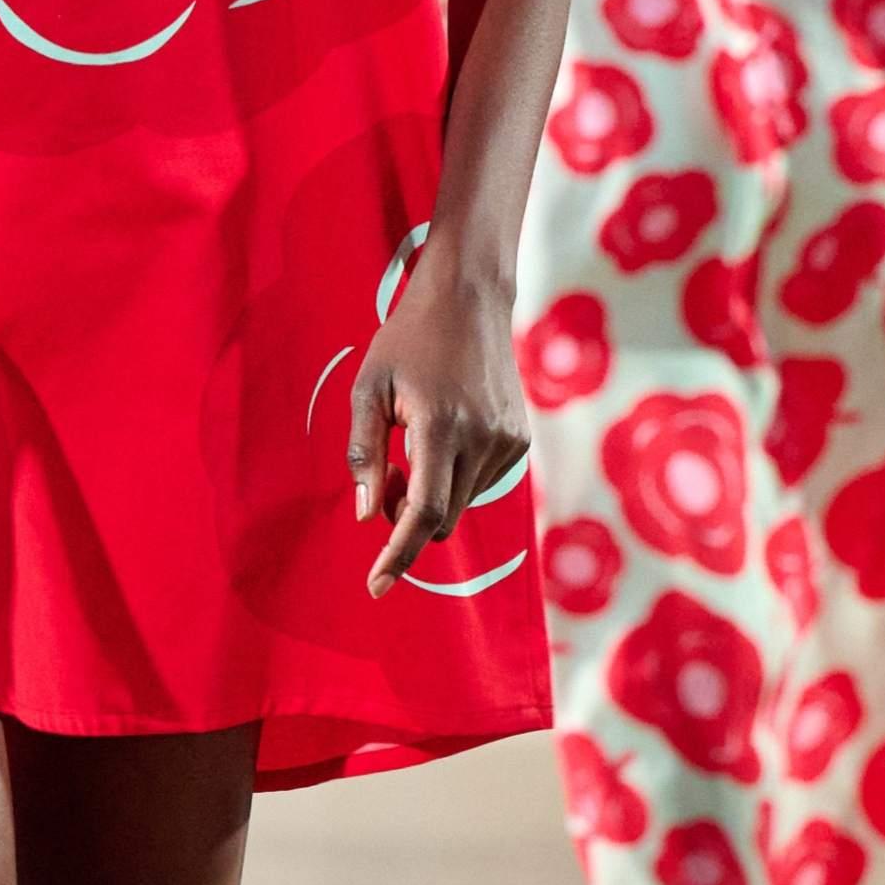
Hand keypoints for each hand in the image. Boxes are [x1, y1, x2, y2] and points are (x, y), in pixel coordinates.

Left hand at [346, 247, 532, 597]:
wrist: (469, 299)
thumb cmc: (408, 340)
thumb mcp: (369, 388)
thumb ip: (364, 453)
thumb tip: (368, 513)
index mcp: (441, 426)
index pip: (423, 513)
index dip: (399, 554)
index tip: (377, 586)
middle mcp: (483, 439)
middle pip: (442, 518)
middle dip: (407, 517)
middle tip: (386, 479)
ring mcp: (508, 441)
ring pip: (461, 505)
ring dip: (432, 497)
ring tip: (411, 448)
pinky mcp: (519, 440)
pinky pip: (480, 483)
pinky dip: (454, 479)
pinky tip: (442, 436)